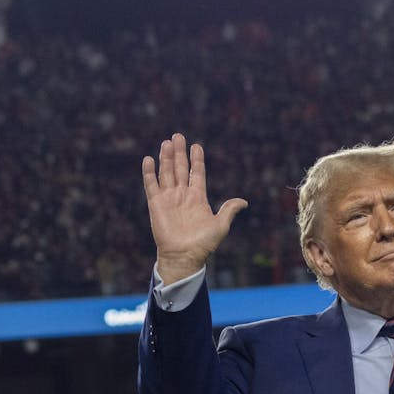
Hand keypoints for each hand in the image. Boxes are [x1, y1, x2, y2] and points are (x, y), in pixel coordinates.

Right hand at [142, 133, 246, 282]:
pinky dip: (149, 172)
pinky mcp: (155, 204)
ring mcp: (168, 199)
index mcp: (198, 198)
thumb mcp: (220, 225)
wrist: (184, 256)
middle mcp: (182, 195)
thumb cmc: (203, 244)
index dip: (196, 159)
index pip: (196, 173)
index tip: (196, 145)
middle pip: (180, 168)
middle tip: (178, 136)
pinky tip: (149, 159)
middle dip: (179, 153)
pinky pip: (151, 185)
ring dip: (166, 158)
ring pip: (166, 173)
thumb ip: (229, 210)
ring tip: (166, 142)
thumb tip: (244, 202)